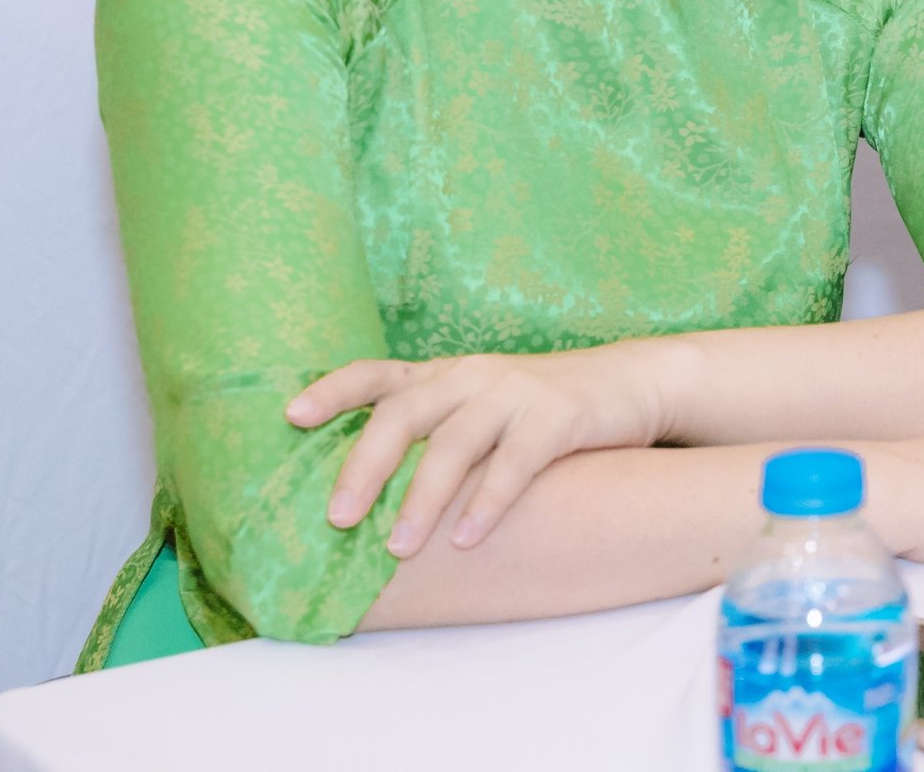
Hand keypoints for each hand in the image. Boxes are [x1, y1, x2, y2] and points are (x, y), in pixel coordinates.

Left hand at [288, 342, 670, 556]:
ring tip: (399, 548)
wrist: (632, 384)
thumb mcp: (482, 405)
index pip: (376, 374)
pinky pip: (516, 462)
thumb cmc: (542, 408)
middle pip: (404, 413)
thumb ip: (434, 431)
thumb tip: (363, 495)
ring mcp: (517, 392)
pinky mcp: (559, 416)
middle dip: (365, 466)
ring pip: (456, 443)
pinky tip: (468, 538)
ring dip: (422, 498)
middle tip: (338, 518)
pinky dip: (488, 502)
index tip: (291, 417)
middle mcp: (474, 375)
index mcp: (447, 374)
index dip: (333, 392)